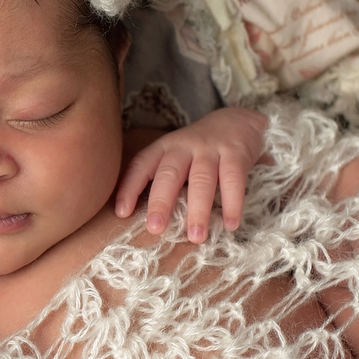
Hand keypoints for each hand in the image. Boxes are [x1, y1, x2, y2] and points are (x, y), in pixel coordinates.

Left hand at [115, 108, 267, 242]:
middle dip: (161, 202)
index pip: (141, 166)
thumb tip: (144, 217)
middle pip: (169, 174)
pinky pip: (232, 180)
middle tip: (155, 229)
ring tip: (195, 237)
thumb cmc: (197, 150)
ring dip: (198, 210)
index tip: (122, 212)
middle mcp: (183, 146)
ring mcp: (209, 149)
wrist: (236, 121)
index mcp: (163, 148)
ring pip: (201, 180)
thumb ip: (161, 180)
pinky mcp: (235, 153)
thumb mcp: (174, 157)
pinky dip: (232, 203)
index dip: (130, 187)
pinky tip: (230, 224)